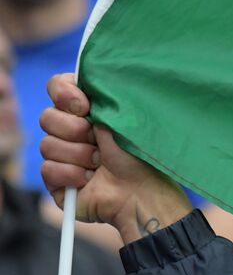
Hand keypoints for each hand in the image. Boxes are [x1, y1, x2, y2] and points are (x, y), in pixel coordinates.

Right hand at [39, 72, 192, 243]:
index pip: (57, 87)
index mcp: (86, 112)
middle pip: (47, 117)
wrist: (143, 193)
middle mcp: (71, 132)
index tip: (85, 106)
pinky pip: (48, 170)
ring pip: (47, 145)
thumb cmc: (140, 156)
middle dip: (75, 130)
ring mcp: (63, 156)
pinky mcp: (57, 182)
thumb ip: (102, 95)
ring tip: (101, 164)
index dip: (64, 94)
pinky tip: (90, 180)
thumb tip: (83, 81)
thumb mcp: (124, 118)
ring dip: (79, 155)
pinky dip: (72, 175)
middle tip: (99, 142)